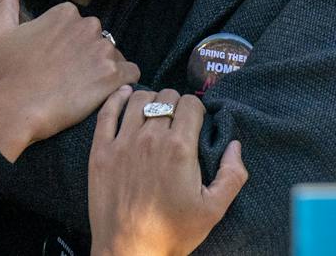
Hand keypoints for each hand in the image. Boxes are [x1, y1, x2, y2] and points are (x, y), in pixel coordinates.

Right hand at [0, 0, 140, 160]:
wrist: (15, 110)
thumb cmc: (7, 74)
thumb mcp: (1, 33)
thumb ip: (6, 0)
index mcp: (66, 12)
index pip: (79, 27)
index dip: (69, 48)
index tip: (55, 64)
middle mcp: (89, 25)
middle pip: (98, 41)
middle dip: (88, 58)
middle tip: (68, 79)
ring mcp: (103, 49)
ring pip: (114, 57)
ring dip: (103, 71)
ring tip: (81, 90)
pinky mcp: (114, 74)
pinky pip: (131, 73)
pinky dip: (123, 84)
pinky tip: (104, 94)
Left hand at [89, 88, 246, 255]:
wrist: (128, 254)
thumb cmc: (171, 233)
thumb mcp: (214, 209)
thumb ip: (233, 174)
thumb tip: (235, 145)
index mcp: (180, 148)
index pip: (191, 103)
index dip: (197, 110)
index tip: (196, 122)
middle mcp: (150, 139)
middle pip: (167, 96)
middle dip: (176, 103)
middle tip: (176, 121)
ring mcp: (122, 144)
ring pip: (139, 98)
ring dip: (150, 99)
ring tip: (154, 112)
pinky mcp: (100, 153)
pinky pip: (106, 112)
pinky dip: (116, 99)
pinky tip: (124, 96)